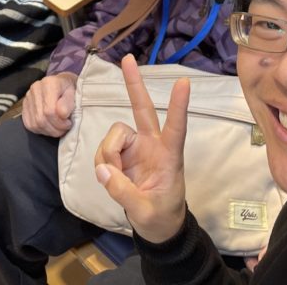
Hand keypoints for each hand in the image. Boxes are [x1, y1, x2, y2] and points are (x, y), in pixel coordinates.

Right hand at [22, 72, 78, 136]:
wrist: (62, 84)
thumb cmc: (69, 90)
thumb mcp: (74, 93)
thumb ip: (69, 103)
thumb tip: (62, 114)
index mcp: (49, 83)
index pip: (49, 110)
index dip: (60, 122)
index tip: (69, 123)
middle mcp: (35, 89)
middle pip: (41, 118)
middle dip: (55, 129)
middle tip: (64, 128)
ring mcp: (28, 97)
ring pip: (35, 124)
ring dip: (49, 131)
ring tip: (58, 129)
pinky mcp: (24, 106)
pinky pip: (30, 124)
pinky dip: (41, 130)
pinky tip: (50, 127)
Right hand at [94, 55, 189, 243]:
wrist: (157, 228)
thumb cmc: (161, 218)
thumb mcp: (145, 212)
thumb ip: (123, 192)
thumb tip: (103, 171)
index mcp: (169, 156)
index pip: (176, 127)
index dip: (179, 106)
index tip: (184, 82)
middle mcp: (152, 145)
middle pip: (142, 109)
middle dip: (134, 84)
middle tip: (127, 59)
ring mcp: (136, 148)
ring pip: (114, 134)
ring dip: (108, 154)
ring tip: (113, 177)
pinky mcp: (122, 155)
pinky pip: (104, 150)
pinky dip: (102, 163)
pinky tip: (110, 176)